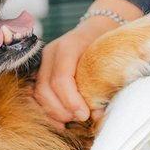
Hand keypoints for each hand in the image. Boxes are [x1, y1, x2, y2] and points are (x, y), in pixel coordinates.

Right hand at [35, 0, 142, 123]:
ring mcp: (44, 61)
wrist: (98, 28)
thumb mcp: (111, 58)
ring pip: (39, 93)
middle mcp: (51, 52)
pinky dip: (48, 110)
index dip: (70, 101)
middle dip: (62, 109)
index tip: (85, 115)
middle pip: (46, 88)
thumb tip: (97, 113)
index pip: (61, 78)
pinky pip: (38, 94)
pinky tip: (61, 121)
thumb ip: (104, 84)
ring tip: (72, 120)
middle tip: (81, 118)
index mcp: (68, 45)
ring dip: (54, 112)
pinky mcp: (42, 71)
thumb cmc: (107, 43)